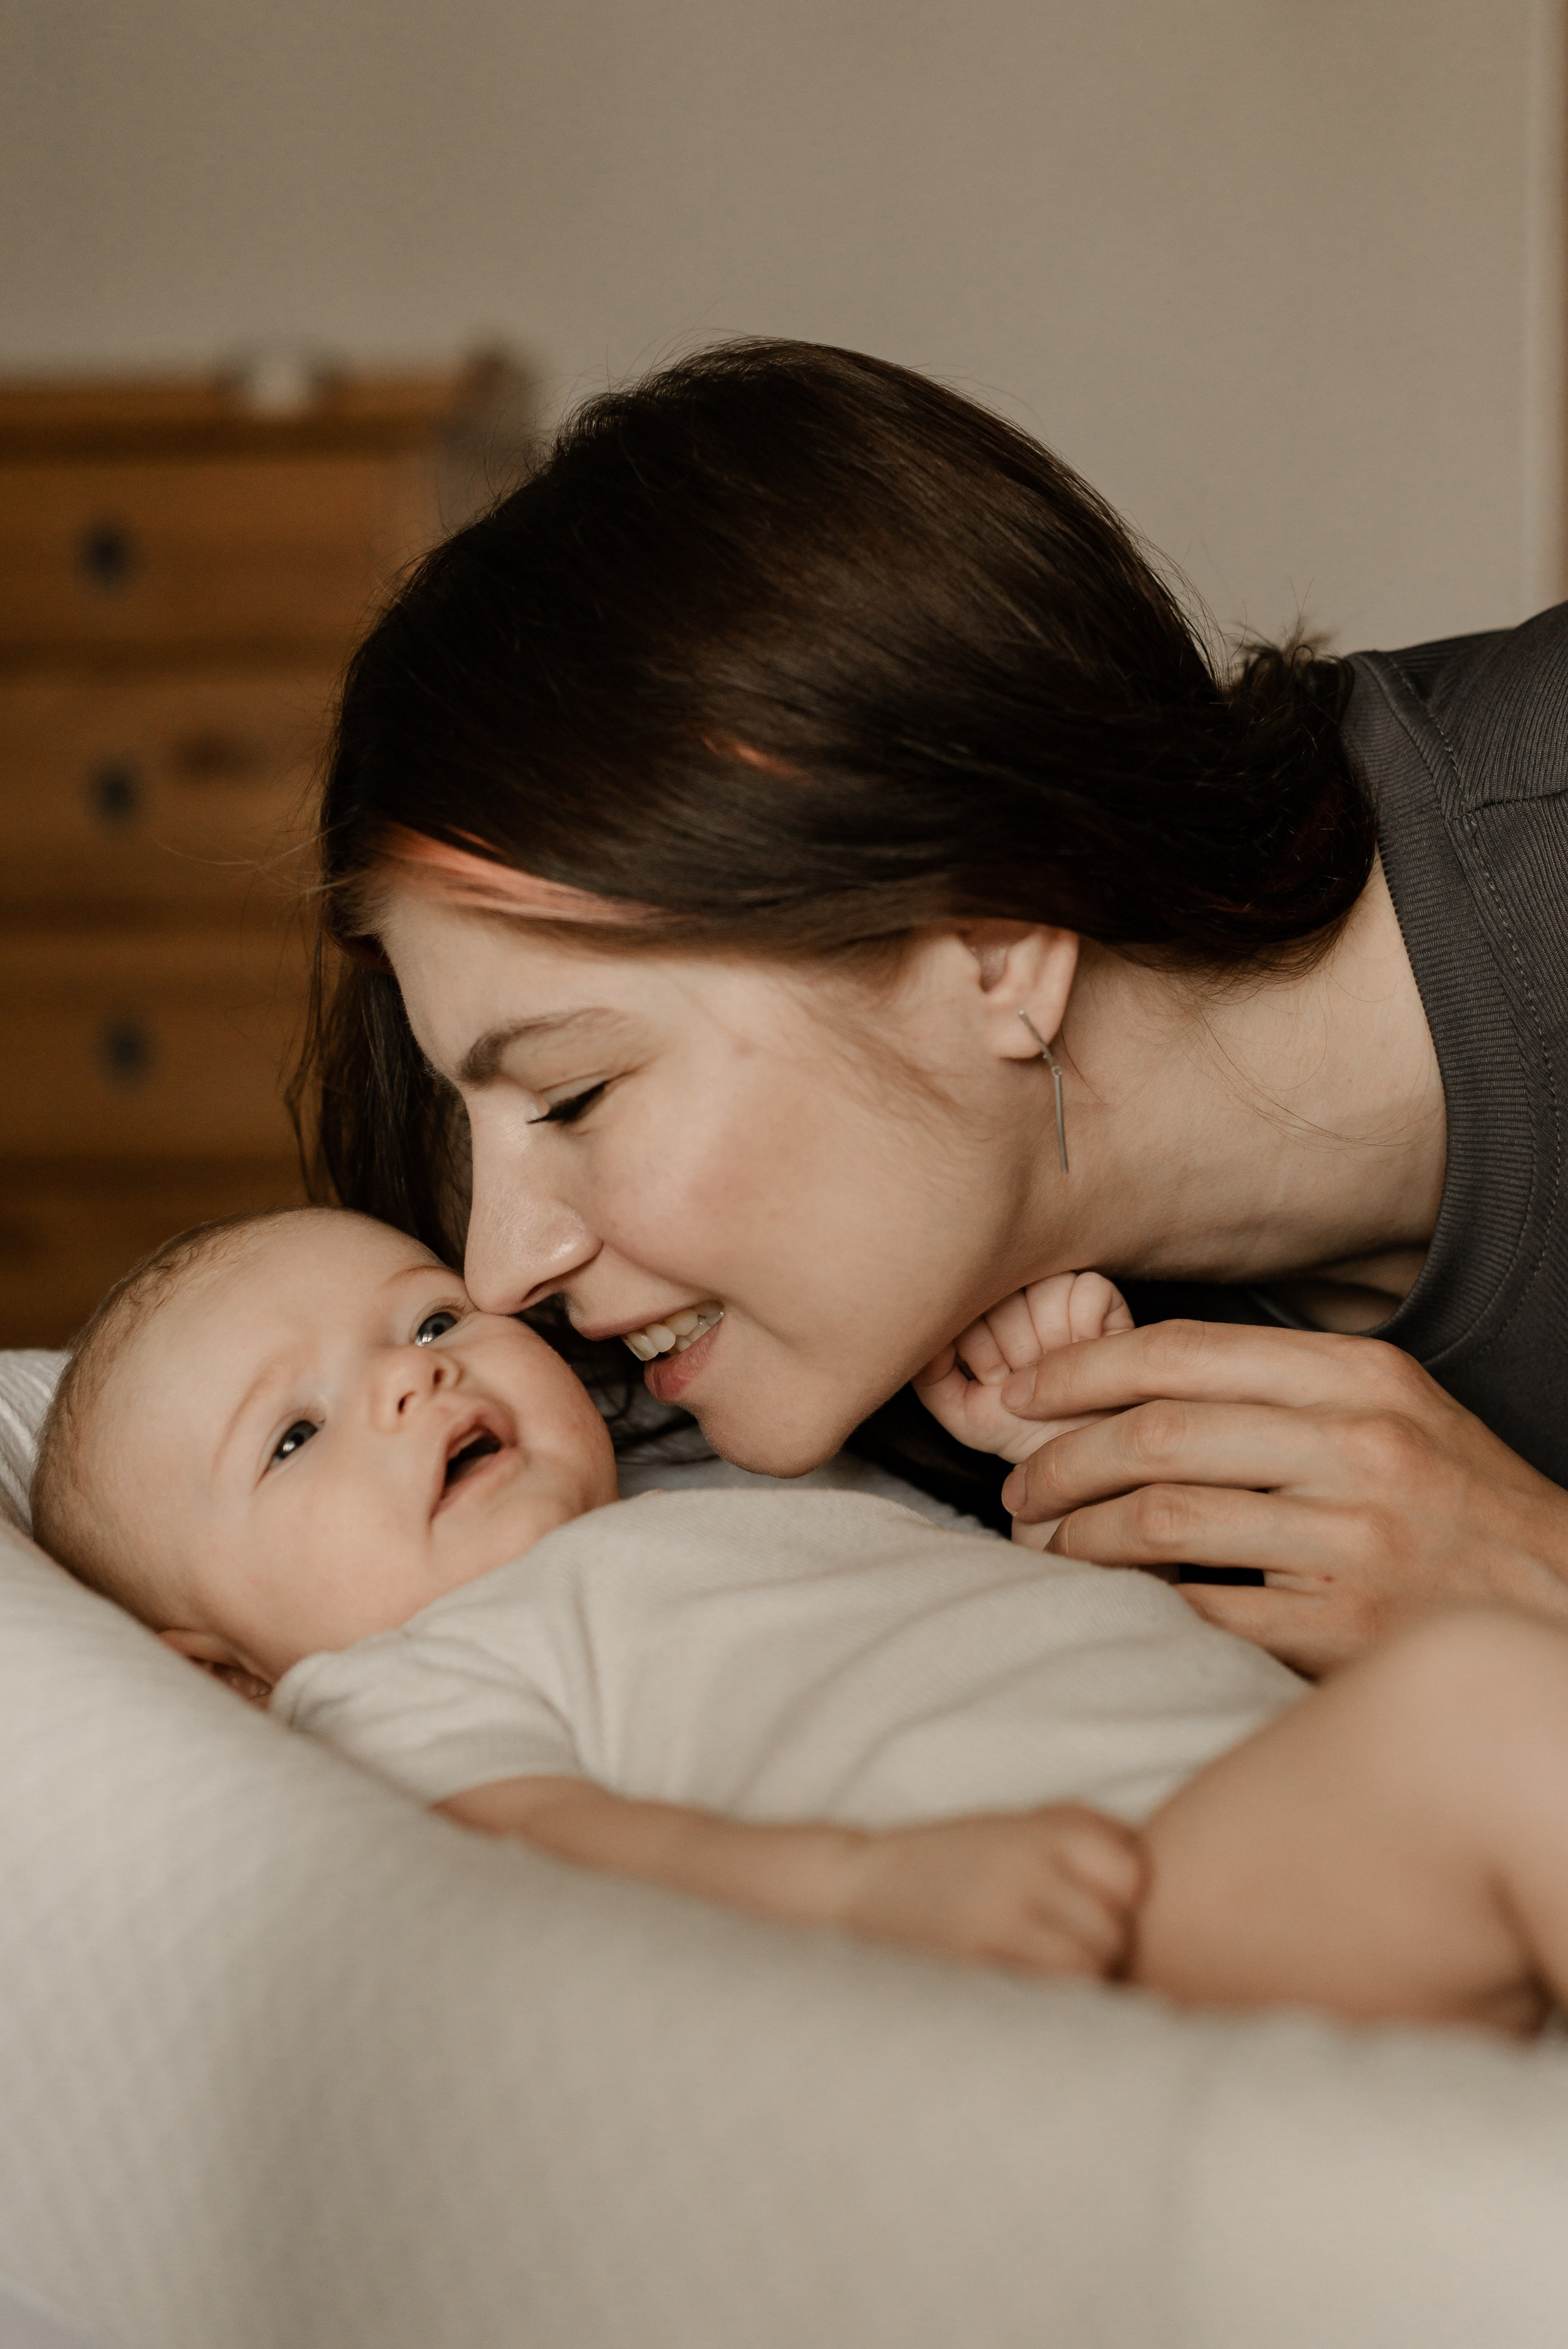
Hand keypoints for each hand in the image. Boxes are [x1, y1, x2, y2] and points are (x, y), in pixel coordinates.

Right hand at [839, 1803, 1143, 1977]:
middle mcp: (1022, 1868)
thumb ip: (1085, 1842)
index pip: (1131, 1875)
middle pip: (1112, 1931)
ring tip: (1037, 1974)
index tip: (1089, 1907)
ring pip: (1087, 1971)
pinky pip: (1047, 2000)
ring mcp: (998, 1918)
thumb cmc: (954, 1866)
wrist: (854, 1893)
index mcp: (1036, 1830)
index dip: (1119, 1900)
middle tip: (1054, 1947)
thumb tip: (1151, 1888)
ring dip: (1075, 1984)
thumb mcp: (1016, 1829)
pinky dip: (1046, 2005)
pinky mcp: (974, 1967)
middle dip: (1097, 1948)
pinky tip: (1019, 1995)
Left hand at [914, 1272, 1134, 1464]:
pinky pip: (1086, 1290)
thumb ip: (930, 1371)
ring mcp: (1056, 1291)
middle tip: (1018, 1382)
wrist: (1073, 1454)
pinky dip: (1082, 1327)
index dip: (974, 1344)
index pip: (963, 1297)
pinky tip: (1078, 1354)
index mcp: (979, 1311)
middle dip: (1009, 1347)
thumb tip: (921, 1328)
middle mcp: (1015, 1293)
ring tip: (1049, 1373)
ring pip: (1041, 1288)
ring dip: (1046, 1341)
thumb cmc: (1016, 1428)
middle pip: (1002, 1290)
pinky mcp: (1099, 1298)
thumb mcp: (961, 1409)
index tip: (988, 1379)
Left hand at [998, 1319, 1567, 1674]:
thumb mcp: (1392, 1413)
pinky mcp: (1345, 1631)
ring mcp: (1355, 1539)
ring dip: (1078, 1536)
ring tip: (1051, 1546)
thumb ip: (1278, 1390)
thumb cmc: (1460, 1512)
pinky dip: (1136, 1603)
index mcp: (1361, 1378)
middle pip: (1155, 1434)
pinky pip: (1199, 1608)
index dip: (1080, 1372)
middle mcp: (1359, 1447)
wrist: (1565, 1611)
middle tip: (1019, 1488)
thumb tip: (1133, 1387)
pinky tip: (1114, 1603)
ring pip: (1159, 1519)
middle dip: (1059, 1459)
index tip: (1024, 1395)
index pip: (1180, 1354)